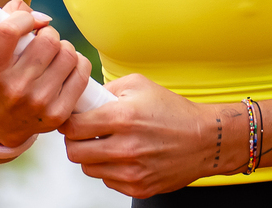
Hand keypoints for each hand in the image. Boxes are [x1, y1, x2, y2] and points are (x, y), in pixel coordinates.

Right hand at [0, 0, 92, 147]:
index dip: (24, 18)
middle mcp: (14, 88)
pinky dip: (78, 63)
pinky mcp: (58, 113)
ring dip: (64, 48)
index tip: (28, 21)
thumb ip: (9, 19)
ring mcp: (38, 102)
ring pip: (68, 55)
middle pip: (49, 40)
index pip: (9, 31)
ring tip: (54, 55)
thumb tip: (42, 16)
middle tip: (43, 40)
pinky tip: (67, 66)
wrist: (0, 124)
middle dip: (48, 34)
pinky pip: (81, 73)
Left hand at [60, 74, 242, 197]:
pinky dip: (109, 169)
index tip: (71, 120)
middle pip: (75, 153)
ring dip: (91, 157)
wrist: (204, 139)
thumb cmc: (172, 110)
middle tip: (83, 134)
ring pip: (89, 169)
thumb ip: (107, 89)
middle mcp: (126, 147)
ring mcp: (133, 171)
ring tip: (106, 143)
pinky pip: (108, 180)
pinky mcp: (139, 187)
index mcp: (123, 118)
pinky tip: (123, 156)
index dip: (68, 123)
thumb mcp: (139, 85)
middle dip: (74, 142)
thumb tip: (82, 98)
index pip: (74, 127)